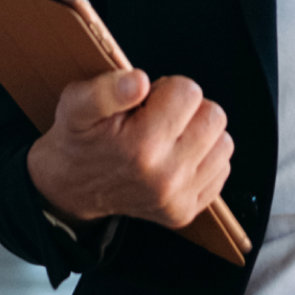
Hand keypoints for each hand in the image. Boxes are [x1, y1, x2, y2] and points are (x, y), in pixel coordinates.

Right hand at [26, 70, 233, 233]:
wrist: (70, 189)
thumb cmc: (79, 140)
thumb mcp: (76, 103)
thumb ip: (105, 89)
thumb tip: (139, 82)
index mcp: (141, 147)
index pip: (190, 92)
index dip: (168, 88)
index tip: (147, 101)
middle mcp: (164, 178)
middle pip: (214, 116)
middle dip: (190, 109)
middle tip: (159, 118)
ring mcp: (177, 199)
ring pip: (223, 143)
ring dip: (200, 134)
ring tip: (169, 137)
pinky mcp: (185, 212)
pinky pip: (221, 170)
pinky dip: (204, 160)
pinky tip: (176, 157)